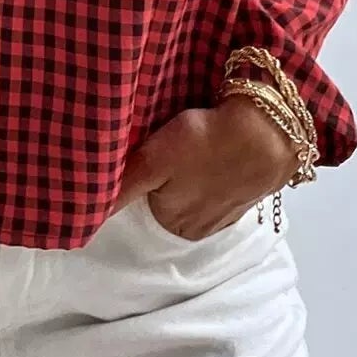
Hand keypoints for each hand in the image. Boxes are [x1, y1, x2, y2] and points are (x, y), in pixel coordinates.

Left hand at [108, 96, 300, 238]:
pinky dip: (217, 169)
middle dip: (168, 178)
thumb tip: (86, 212)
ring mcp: (230, 212)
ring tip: (195, 144)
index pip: (145, 202)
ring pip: (198, 192)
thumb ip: (121, 188)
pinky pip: (223, 184)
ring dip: (194, 173)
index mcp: (176, 224)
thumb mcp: (154, 161)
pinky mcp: (252, 192)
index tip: (144, 152)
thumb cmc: (206, 142)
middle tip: (167, 144)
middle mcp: (202, 228)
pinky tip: (218, 148)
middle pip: (172, 200)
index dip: (141, 175)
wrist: (270, 128)